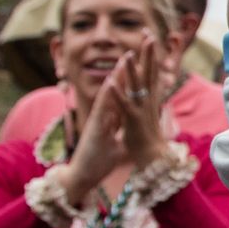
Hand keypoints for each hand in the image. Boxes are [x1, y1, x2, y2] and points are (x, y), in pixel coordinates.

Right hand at [62, 50, 133, 197]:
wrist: (82, 177)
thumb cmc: (99, 161)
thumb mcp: (118, 145)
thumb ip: (122, 134)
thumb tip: (130, 130)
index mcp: (113, 119)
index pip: (125, 96)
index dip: (135, 82)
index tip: (146, 66)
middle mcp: (106, 115)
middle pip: (118, 90)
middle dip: (128, 71)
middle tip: (137, 50)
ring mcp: (99, 120)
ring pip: (109, 94)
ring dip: (117, 76)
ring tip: (125, 58)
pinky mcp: (94, 128)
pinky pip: (102, 109)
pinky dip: (106, 96)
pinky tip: (110, 82)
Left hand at [115, 39, 171, 170]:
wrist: (152, 158)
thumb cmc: (148, 138)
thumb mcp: (148, 115)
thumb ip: (148, 101)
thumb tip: (154, 91)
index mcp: (150, 98)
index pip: (152, 71)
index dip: (151, 54)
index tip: (150, 37)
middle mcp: (148, 101)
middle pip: (149, 73)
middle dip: (148, 54)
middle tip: (148, 34)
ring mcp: (141, 110)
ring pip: (136, 86)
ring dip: (131, 70)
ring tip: (126, 54)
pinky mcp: (133, 121)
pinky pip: (124, 105)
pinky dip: (117, 93)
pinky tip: (110, 83)